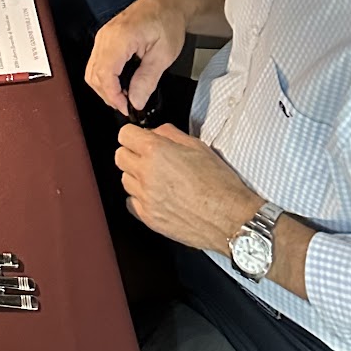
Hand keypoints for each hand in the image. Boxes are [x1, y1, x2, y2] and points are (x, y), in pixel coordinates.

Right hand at [86, 0, 187, 115]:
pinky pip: (97, 63)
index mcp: (120, 38)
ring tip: (125, 97)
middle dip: (108, 95)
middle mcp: (106, 36)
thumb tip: (136, 101)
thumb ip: (147, 79)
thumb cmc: (167, 21)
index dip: (113, 96)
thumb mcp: (164, 54)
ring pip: (92, 71)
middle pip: (93, 75)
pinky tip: (121, 84)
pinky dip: (105, 78)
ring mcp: (103, 36)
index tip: (127, 108)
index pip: (105, 74)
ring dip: (105, 88)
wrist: (167, 4)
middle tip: (128, 105)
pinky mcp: (105, 39)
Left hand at [115, 126, 257, 252]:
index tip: (141, 139)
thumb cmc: (219, 184)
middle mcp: (146, 173)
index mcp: (156, 151)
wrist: (231, 219)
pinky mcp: (148, 218)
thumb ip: (170, 134)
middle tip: (149, 158)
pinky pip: (132, 202)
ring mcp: (145, 197)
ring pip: (125, 180)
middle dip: (133, 154)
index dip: (134, 135)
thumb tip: (156, 132)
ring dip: (137, 177)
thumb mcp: (198, 146)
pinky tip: (158, 197)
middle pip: (120, 156)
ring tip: (159, 180)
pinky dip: (140, 199)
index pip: (125, 134)